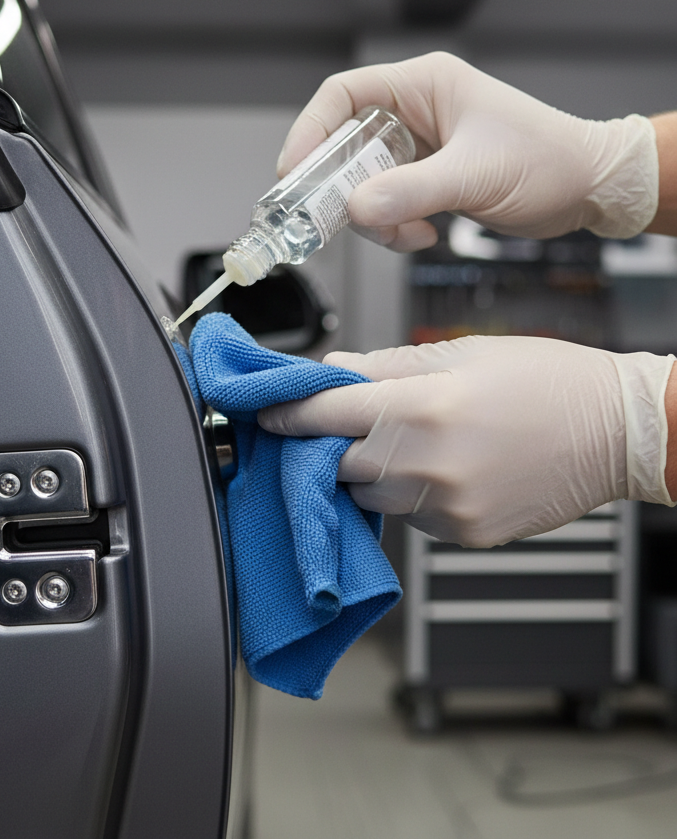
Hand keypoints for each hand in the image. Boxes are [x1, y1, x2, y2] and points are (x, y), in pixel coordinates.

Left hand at [258, 336, 674, 546]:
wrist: (617, 430)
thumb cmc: (545, 380)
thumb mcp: (462, 352)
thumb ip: (385, 365)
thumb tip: (331, 371)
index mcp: (423, 405)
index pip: (327, 414)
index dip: (288, 413)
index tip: (267, 413)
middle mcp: (428, 462)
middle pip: (338, 462)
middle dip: (327, 445)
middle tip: (334, 426)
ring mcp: (447, 505)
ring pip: (370, 494)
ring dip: (366, 471)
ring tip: (397, 442)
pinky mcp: (464, 533)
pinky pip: (409, 517)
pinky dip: (405, 494)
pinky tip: (434, 468)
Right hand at [279, 52, 657, 251]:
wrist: (587, 189)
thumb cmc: (549, 161)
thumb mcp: (475, 174)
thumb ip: (411, 192)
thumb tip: (356, 208)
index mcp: (424, 86)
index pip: (343, 95)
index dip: (310, 131)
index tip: (293, 172)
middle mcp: (414, 112)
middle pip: (344, 145)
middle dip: (339, 188)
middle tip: (336, 218)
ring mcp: (417, 148)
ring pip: (360, 183)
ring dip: (373, 217)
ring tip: (407, 232)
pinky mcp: (422, 178)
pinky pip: (384, 204)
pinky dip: (393, 227)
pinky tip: (425, 234)